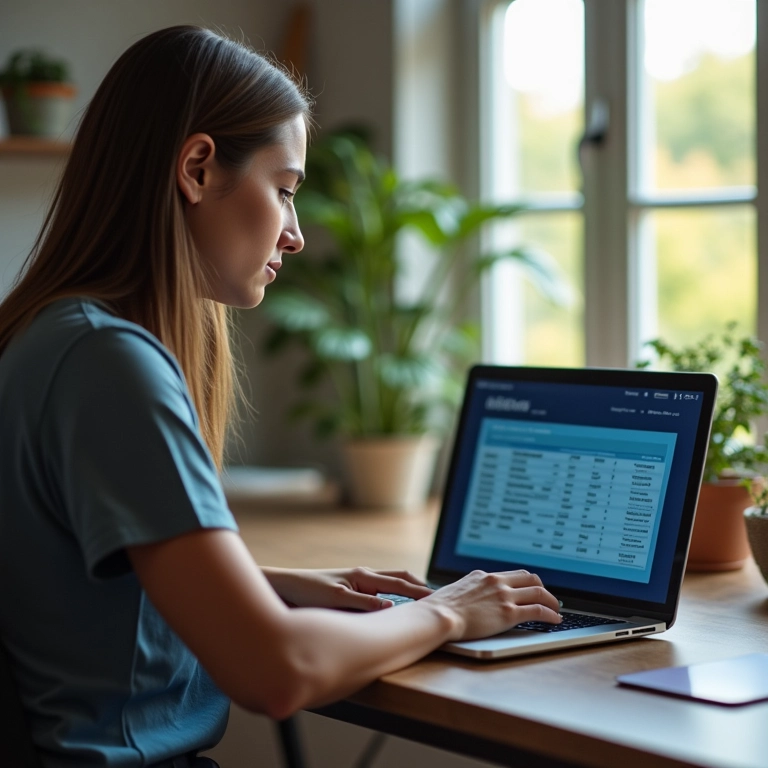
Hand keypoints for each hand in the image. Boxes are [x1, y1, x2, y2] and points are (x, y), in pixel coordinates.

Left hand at [262, 566, 432, 610]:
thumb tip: (391, 606)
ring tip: (423, 600)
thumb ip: (364, 603)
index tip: (439, 601)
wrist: (285, 587)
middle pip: (400, 577)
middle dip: (419, 586)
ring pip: (390, 582)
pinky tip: (394, 605)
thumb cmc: (308, 591)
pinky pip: (379, 590)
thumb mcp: (337, 600)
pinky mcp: (350, 589)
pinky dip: (393, 595)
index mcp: (363, 576)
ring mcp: (357, 581)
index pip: (400, 584)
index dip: (420, 593)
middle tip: (438, 597)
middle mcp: (363, 575)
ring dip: (407, 589)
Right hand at [423, 569, 561, 640]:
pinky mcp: (509, 613)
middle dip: (542, 588)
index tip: (530, 590)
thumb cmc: (440, 609)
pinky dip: (550, 614)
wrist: (439, 615)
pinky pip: (538, 610)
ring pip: (538, 592)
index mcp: (482, 576)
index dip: (525, 583)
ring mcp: (504, 596)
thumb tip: (467, 601)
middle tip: (548, 598)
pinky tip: (555, 619)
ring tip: (556, 610)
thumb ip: (468, 593)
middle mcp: (496, 582)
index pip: (511, 575)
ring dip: (551, 601)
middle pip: (529, 578)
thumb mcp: (455, 592)